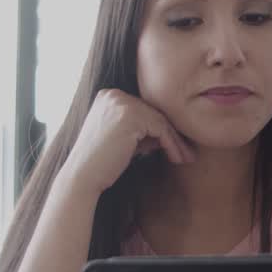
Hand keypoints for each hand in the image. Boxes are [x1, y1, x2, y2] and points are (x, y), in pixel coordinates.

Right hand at [60, 89, 196, 196]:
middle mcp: (114, 95)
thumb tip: (169, 131)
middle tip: (187, 152)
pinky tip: (177, 158)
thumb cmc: (103, 162)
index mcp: (109, 95)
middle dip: (172, 135)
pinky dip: (171, 145)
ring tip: (186, 158)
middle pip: (153, 113)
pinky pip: (160, 130)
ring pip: (160, 121)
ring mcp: (121, 103)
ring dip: (175, 142)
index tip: (177, 144)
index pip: (144, 109)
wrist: (83, 176)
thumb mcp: (126, 139)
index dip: (162, 128)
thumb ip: (144, 130)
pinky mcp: (130, 116)